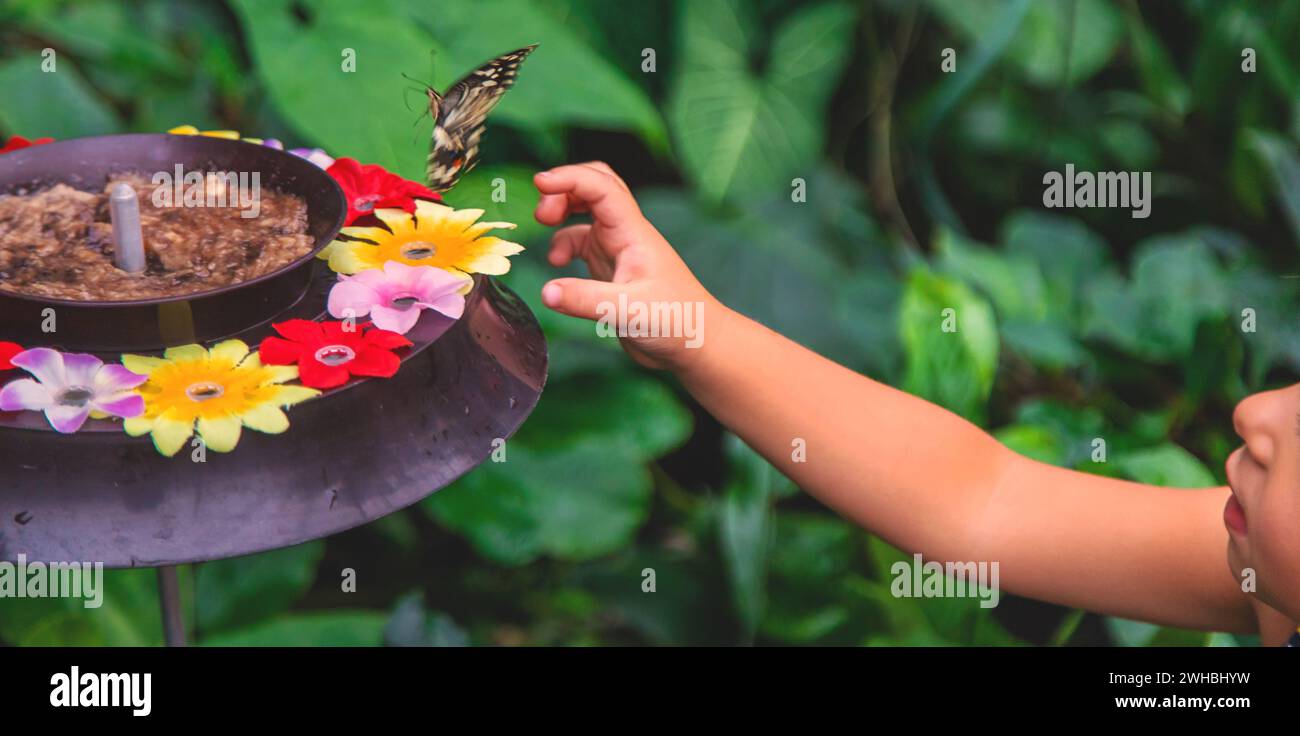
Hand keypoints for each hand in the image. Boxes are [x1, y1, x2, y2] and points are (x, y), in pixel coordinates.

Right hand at [533, 162, 722, 371]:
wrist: (695, 343)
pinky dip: (562, 245)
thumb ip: (586, 301)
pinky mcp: (610, 270)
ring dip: (563, 211)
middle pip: (595, 187)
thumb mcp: (629, 311)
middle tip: (542, 212)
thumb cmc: (677, 321)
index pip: (601, 187)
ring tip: (542, 225)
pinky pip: (581, 244)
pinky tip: (557, 265)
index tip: (541, 183)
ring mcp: (618, 250)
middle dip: (565, 188)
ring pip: (586, 213)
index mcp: (633, 233)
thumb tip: (546, 292)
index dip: (571, 178)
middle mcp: (625, 234)